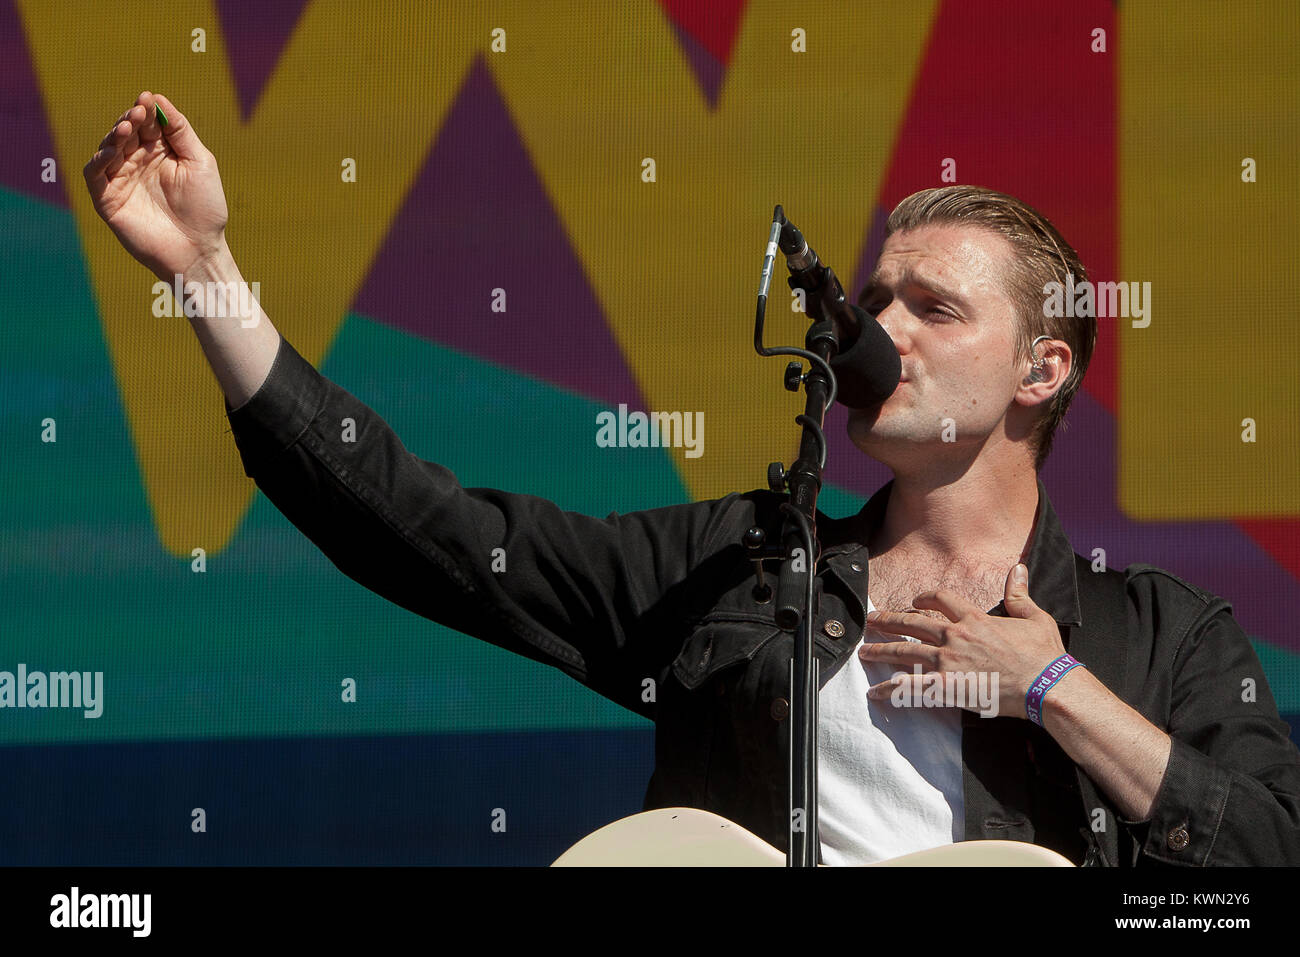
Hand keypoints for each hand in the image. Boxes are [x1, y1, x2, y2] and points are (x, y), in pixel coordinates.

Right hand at [83, 91, 229, 280]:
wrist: (199, 250)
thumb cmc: (205, 209)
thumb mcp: (200, 163)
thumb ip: (181, 133)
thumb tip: (159, 99)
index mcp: (161, 153)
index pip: (148, 124)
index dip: (147, 110)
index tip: (148, 98)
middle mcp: (138, 163)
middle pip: (126, 133)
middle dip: (131, 119)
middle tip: (138, 110)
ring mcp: (122, 180)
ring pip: (108, 149)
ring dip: (116, 135)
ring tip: (128, 126)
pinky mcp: (108, 199)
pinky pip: (94, 175)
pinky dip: (99, 160)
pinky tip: (113, 151)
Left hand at [859, 563, 1068, 718]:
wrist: (1045, 686)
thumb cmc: (1043, 655)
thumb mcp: (1035, 617)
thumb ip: (1019, 593)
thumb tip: (1018, 568)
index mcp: (975, 619)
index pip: (940, 599)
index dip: (924, 597)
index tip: (914, 600)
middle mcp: (956, 636)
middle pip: (912, 623)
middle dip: (888, 620)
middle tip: (871, 621)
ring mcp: (948, 662)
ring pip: (904, 651)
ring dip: (881, 650)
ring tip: (864, 651)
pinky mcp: (947, 687)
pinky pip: (910, 687)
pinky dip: (890, 689)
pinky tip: (875, 691)